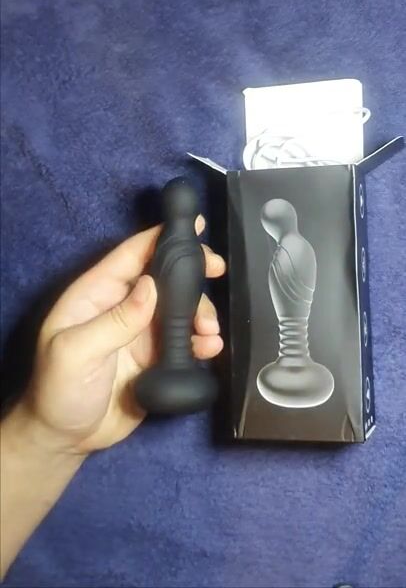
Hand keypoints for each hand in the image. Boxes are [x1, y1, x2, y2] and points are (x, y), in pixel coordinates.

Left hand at [18, 217, 225, 455]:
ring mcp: (142, 333)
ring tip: (209, 330)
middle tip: (217, 269)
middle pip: (164, 277)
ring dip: (201, 312)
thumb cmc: (59, 389)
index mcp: (96, 294)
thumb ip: (114, 320)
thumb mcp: (76, 352)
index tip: (193, 226)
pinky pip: (186, 342)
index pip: (131, 255)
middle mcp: (123, 307)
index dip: (160, 237)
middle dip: (192, 271)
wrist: (67, 438)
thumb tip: (151, 286)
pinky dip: (202, 341)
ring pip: (181, 308)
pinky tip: (210, 347)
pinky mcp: (157, 358)